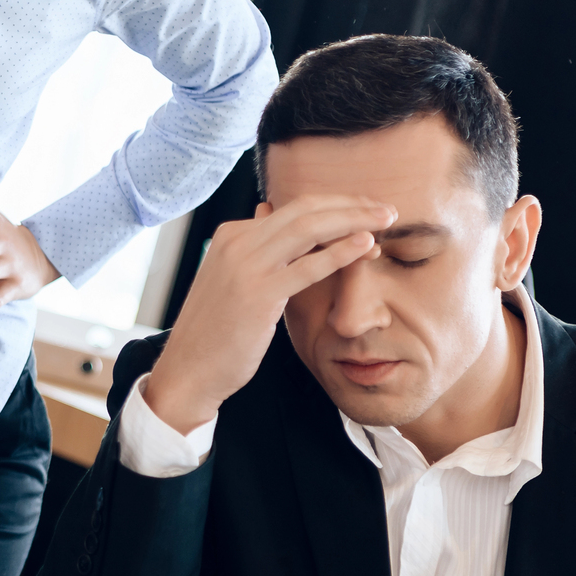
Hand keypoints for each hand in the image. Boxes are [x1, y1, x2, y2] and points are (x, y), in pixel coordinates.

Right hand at [144, 195, 395, 431]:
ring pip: (310, 228)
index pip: (293, 208)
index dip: (336, 206)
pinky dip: (340, 252)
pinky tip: (365, 246)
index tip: (366, 212)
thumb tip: (268, 212)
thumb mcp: (232, 278)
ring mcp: (246, 265)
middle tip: (386, 209)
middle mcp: (237, 241)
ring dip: (354, 220)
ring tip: (386, 220)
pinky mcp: (258, 293)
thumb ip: (254, 247)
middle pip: (305, 209)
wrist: (188, 370)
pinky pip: (308, 266)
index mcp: (232, 235)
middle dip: (351, 205)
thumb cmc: (215, 331)